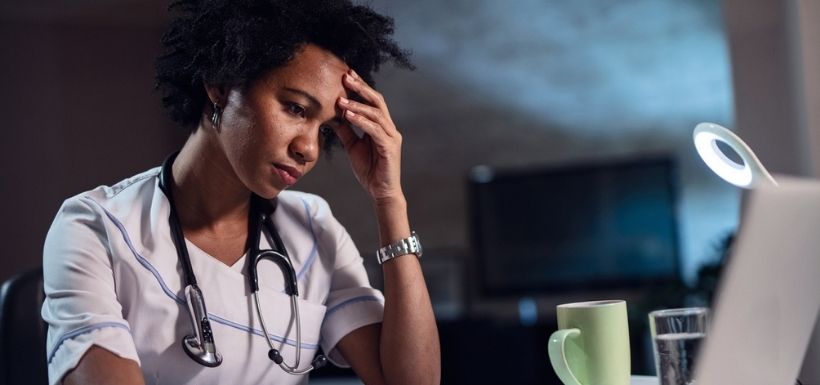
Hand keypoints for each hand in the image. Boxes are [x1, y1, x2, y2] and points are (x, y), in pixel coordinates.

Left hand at [334, 69, 403, 202]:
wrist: (380, 192)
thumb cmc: (369, 169)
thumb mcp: (353, 146)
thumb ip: (345, 130)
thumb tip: (331, 115)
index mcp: (382, 126)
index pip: (372, 101)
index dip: (361, 87)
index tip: (346, 75)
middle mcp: (389, 128)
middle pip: (377, 101)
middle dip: (361, 88)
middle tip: (346, 76)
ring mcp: (391, 137)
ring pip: (376, 114)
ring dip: (358, 105)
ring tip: (341, 100)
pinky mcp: (390, 147)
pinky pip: (375, 130)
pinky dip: (362, 121)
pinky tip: (348, 116)